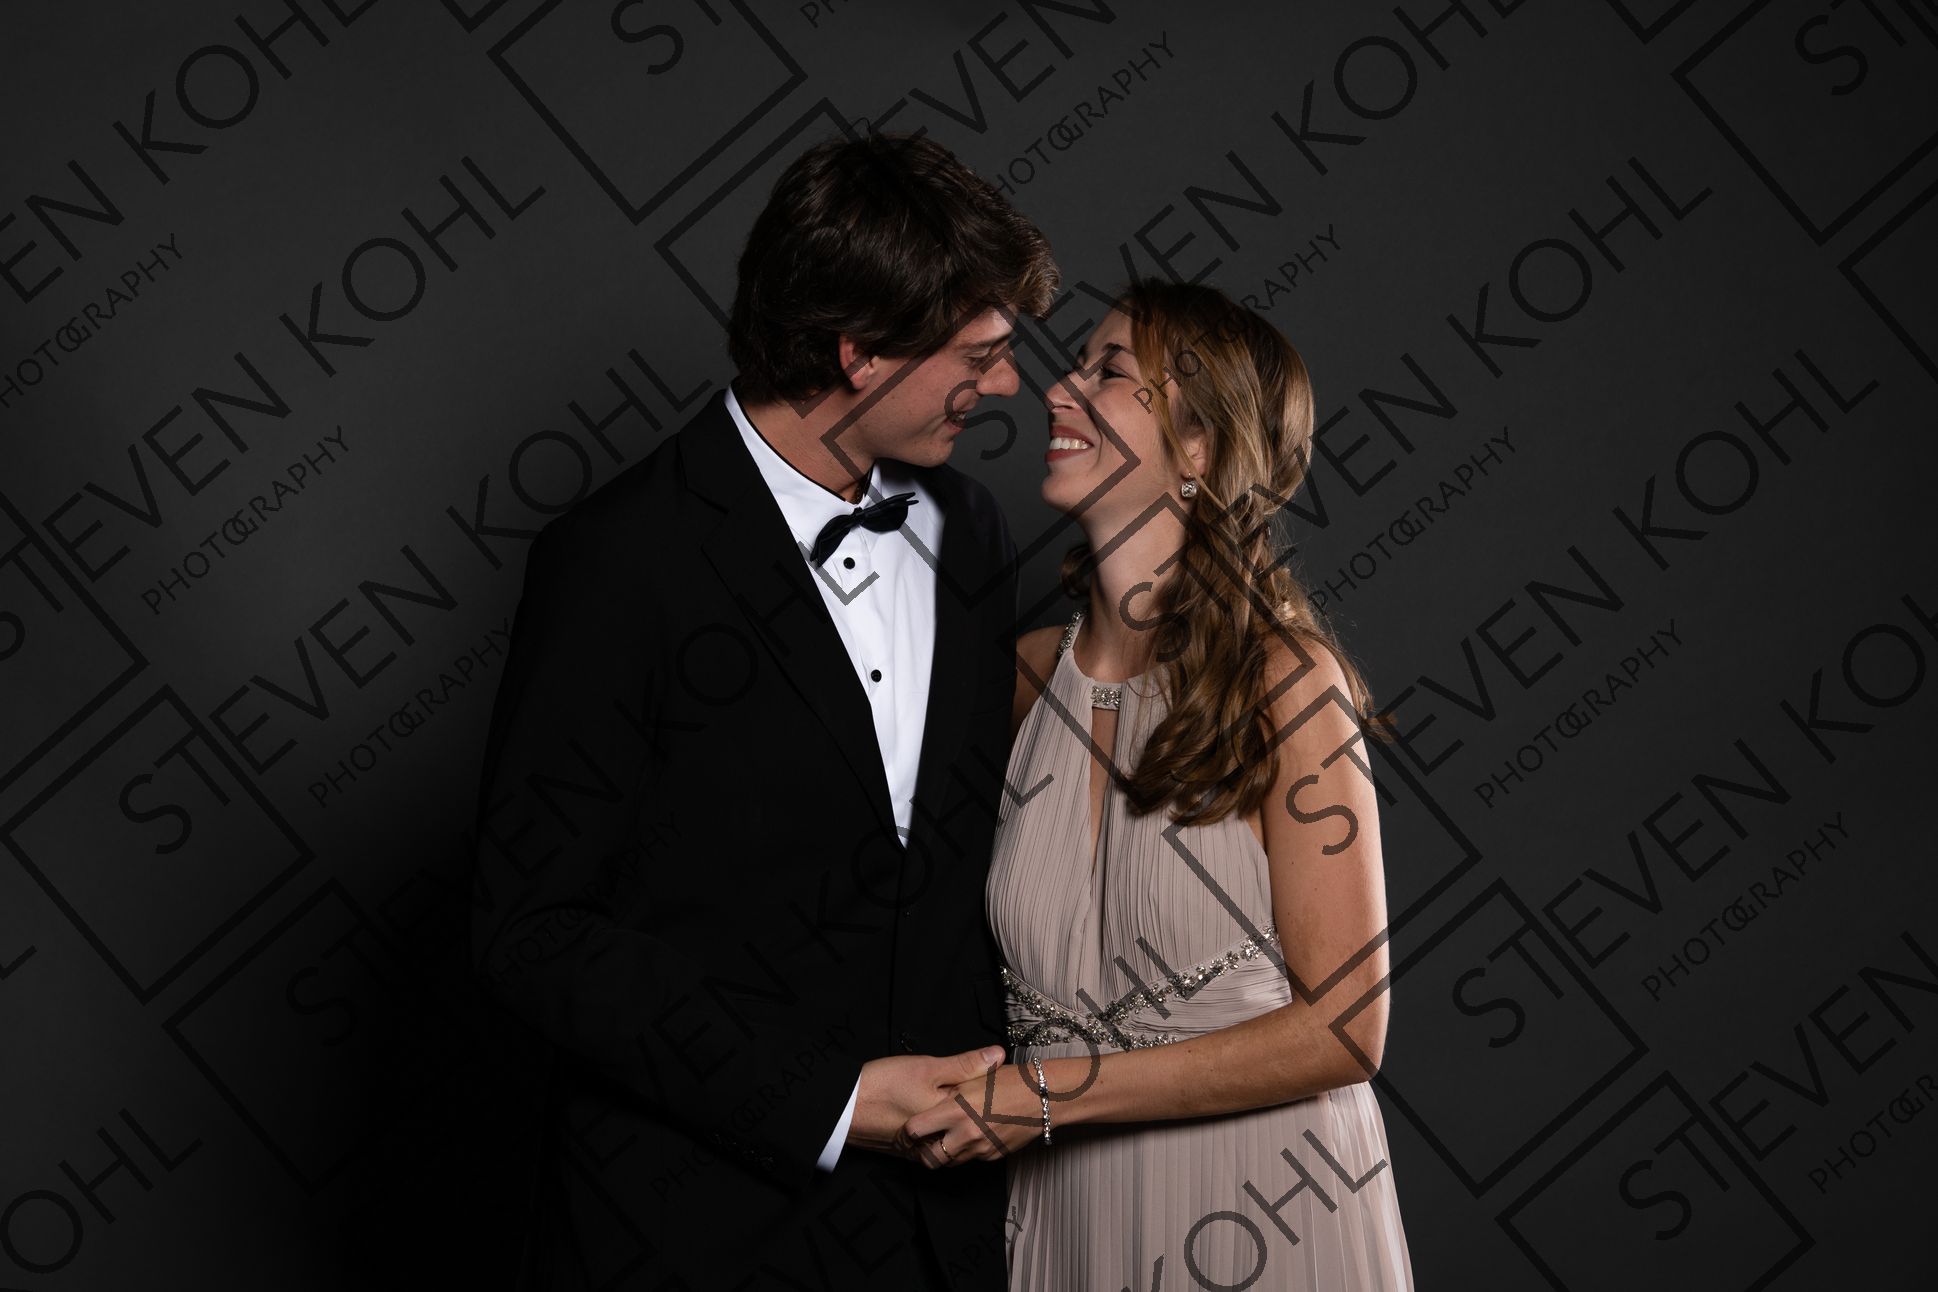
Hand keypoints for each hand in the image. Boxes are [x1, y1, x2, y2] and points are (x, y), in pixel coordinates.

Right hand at [849, 1046, 1006, 1159]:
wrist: (843, 1108)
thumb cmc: (881, 1086)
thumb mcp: (927, 1067)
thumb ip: (965, 1064)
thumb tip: (997, 1055)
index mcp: (950, 1117)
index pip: (985, 1105)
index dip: (993, 1088)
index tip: (999, 1076)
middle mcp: (940, 1139)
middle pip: (972, 1126)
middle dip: (981, 1110)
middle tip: (984, 1089)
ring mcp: (924, 1149)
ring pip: (954, 1138)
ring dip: (961, 1123)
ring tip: (962, 1104)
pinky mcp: (910, 1153)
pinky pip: (936, 1145)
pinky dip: (941, 1132)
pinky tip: (936, 1117)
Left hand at [898, 1061, 1045, 1167]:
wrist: (1042, 1098)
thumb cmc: (1010, 1081)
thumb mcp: (975, 1076)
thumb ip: (950, 1086)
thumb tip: (931, 1091)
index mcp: (956, 1110)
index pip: (916, 1130)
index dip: (909, 1130)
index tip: (909, 1128)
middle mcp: (965, 1133)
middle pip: (930, 1157)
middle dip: (923, 1152)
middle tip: (923, 1142)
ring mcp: (980, 1148)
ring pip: (950, 1162)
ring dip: (945, 1153)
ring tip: (947, 1138)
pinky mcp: (992, 1156)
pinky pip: (971, 1159)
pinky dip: (967, 1151)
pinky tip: (971, 1137)